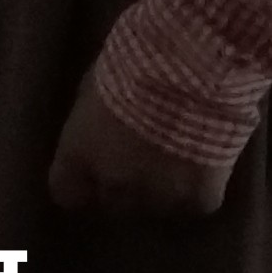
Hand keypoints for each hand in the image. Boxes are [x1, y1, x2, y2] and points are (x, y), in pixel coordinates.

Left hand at [47, 72, 230, 217]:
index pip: (66, 193)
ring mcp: (157, 198)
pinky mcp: (198, 201)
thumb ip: (92, 127)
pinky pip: (192, 204)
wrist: (193, 71)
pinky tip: (205, 163)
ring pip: (154, 207)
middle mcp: (113, 185)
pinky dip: (197, 188)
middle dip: (121, 186)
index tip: (92, 174)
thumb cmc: (134, 65)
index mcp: (78, 157)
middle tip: (141, 161)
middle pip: (111, 203)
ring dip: (160, 190)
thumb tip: (95, 137)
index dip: (82, 184)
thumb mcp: (93, 92)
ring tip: (176, 159)